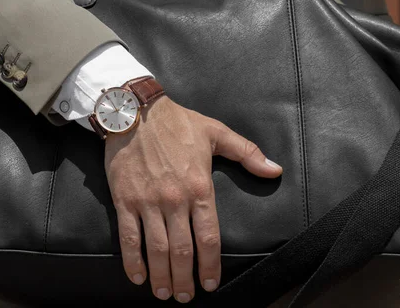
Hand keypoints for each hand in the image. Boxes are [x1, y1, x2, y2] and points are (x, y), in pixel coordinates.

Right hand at [104, 96, 282, 302]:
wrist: (136, 111)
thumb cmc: (178, 122)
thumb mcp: (217, 133)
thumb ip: (248, 153)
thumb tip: (275, 170)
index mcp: (200, 187)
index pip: (209, 237)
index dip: (211, 265)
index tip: (211, 283)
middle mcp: (175, 199)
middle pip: (181, 250)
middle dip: (185, 279)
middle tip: (186, 297)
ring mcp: (147, 201)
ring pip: (156, 248)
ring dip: (161, 276)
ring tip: (164, 294)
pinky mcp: (125, 199)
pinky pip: (128, 236)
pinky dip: (132, 260)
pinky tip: (137, 276)